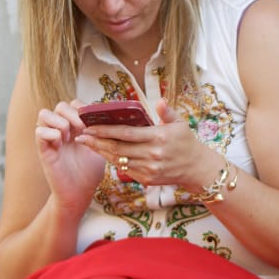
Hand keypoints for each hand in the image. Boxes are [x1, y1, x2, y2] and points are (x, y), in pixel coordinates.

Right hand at [34, 100, 106, 211]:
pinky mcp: (43, 149)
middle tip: (83, 129)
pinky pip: (39, 132)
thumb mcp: (101, 147)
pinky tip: (61, 145)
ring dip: (60, 122)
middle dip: (73, 114)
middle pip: (60, 105)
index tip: (94, 122)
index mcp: (75, 127)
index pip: (74, 104)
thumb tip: (112, 116)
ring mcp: (50, 138)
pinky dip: (52, 134)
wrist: (79, 193)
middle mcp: (61, 130)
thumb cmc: (90, 171)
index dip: (83, 109)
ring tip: (70, 138)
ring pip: (44, 113)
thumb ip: (102, 131)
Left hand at [75, 98, 219, 188]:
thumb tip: (159, 100)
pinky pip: (125, 169)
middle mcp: (152, 154)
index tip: (90, 126)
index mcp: (158, 137)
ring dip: (101, 152)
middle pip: (117, 147)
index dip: (105, 130)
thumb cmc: (187, 142)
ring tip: (88, 144)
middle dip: (96, 141)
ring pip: (118, 159)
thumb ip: (167, 112)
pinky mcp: (147, 178)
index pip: (126, 133)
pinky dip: (112, 161)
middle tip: (81, 136)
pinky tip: (104, 154)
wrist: (197, 168)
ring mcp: (149, 168)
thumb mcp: (180, 123)